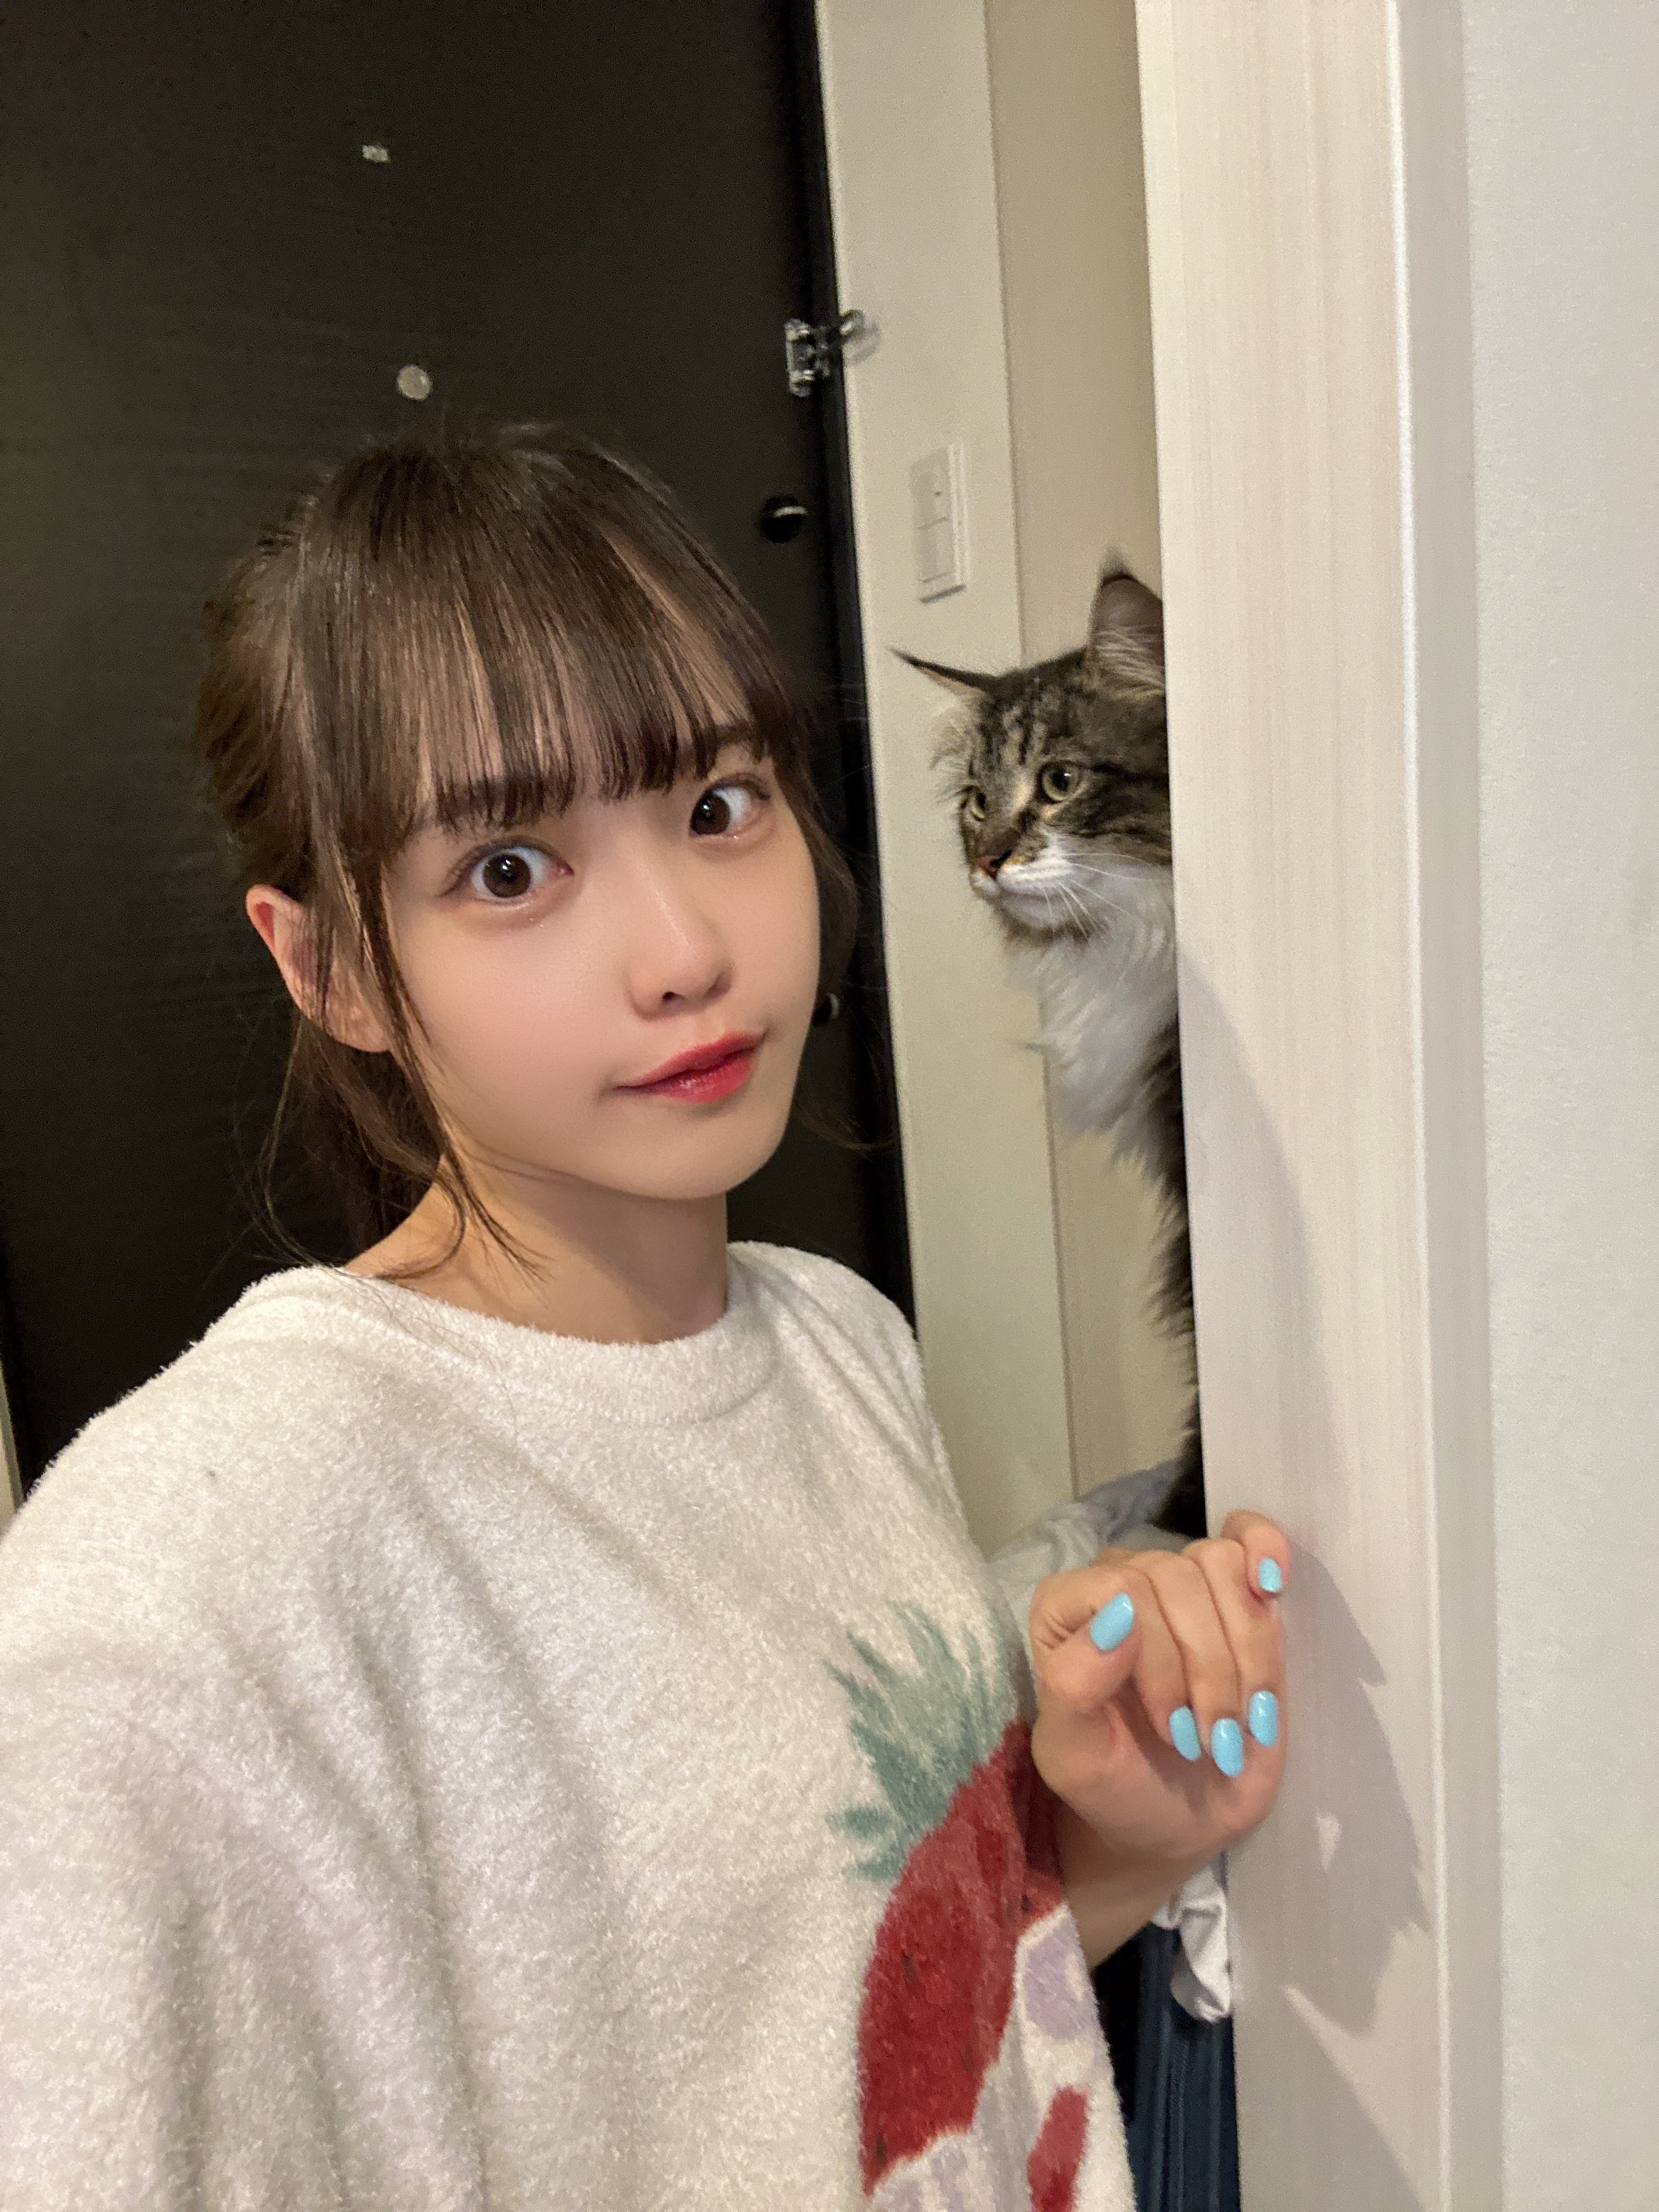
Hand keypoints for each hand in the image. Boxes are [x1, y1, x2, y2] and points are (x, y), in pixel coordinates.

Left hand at [1028, 1510, 1288, 1896]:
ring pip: (1221, 1565)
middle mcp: (1120, 1583)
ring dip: (1245, 1650)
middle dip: (1206, 1670)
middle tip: (1205, 1740)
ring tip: (1239, 1718)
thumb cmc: (1114, 1786)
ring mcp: (1179, 1585)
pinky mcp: (1234, 1595)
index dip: (1161, 1660)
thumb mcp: (1074, 1757)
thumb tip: (1118, 1614)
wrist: (1178, 1818)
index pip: (1122, 1589)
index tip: (1171, 1728)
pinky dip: (1267, 1554)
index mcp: (1066, 1610)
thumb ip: (1074, 1683)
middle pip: (1177, 1579)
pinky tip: (1272, 1588)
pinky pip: (1249, 1539)